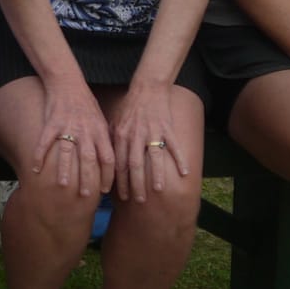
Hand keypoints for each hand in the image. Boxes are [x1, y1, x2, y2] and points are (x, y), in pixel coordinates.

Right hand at [30, 78, 114, 197]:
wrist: (67, 83)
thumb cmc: (85, 104)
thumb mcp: (101, 121)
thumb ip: (104, 141)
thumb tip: (111, 164)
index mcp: (100, 131)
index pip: (108, 157)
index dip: (108, 175)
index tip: (105, 190)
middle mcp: (85, 130)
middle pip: (89, 158)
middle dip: (88, 178)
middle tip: (86, 195)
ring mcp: (68, 126)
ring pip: (67, 151)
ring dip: (65, 169)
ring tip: (63, 185)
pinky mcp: (51, 122)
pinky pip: (45, 141)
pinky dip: (39, 155)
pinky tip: (35, 168)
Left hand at [109, 83, 190, 202]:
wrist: (147, 89)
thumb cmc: (130, 108)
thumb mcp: (115, 122)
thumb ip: (111, 141)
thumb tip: (105, 162)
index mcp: (121, 136)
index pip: (119, 163)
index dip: (120, 181)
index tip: (122, 196)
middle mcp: (135, 135)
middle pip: (135, 163)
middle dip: (136, 183)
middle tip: (139, 200)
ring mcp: (152, 132)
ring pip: (154, 156)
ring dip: (157, 174)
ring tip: (159, 190)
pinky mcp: (167, 128)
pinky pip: (173, 145)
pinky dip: (179, 159)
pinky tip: (184, 173)